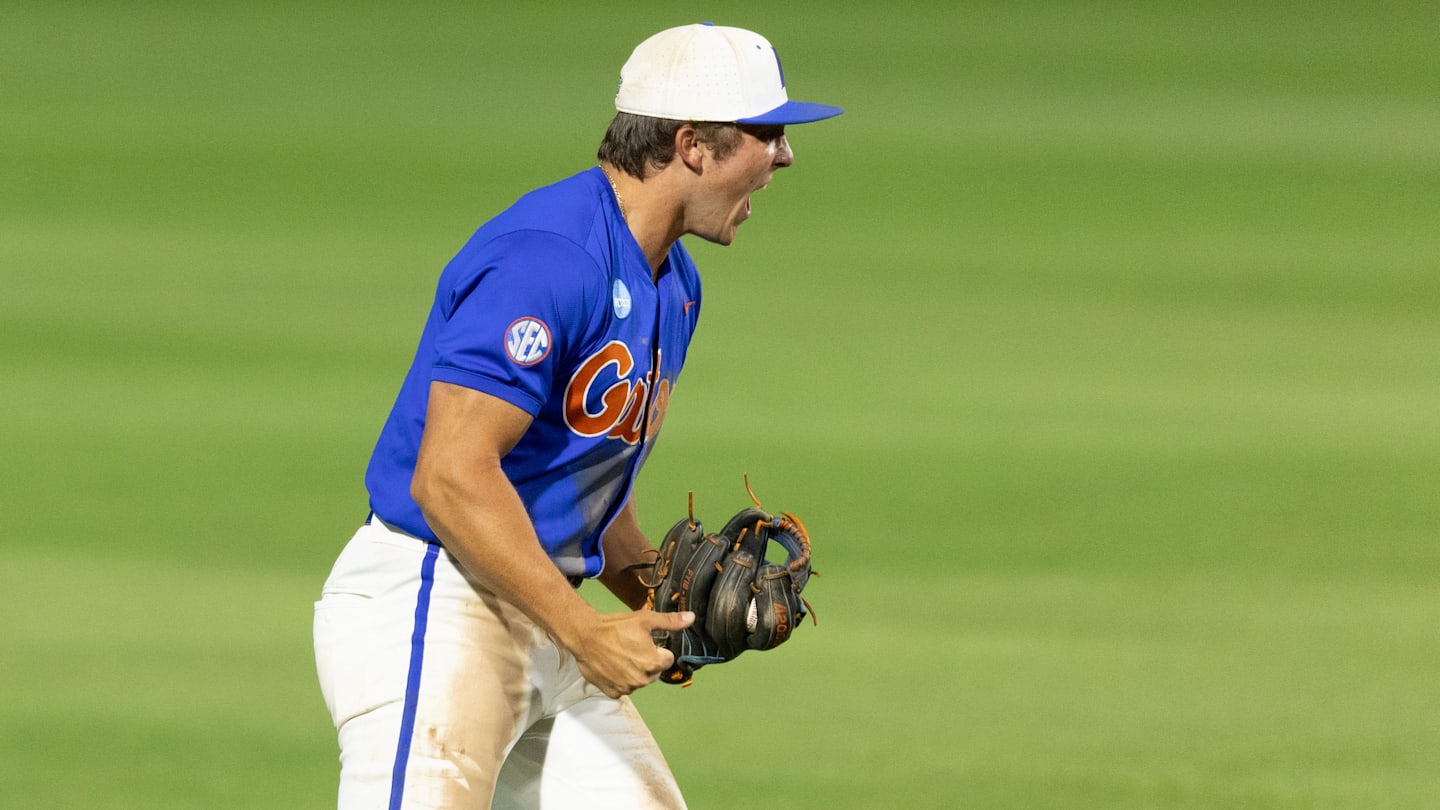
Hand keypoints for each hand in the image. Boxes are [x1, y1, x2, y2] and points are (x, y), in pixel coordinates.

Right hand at [573, 610, 694, 697]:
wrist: (585, 637)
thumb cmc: (615, 627)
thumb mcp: (645, 619)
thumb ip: (670, 622)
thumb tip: (691, 618)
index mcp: (654, 662)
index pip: (667, 658)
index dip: (657, 648)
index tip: (644, 642)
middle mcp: (643, 679)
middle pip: (654, 671)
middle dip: (646, 661)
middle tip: (631, 647)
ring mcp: (627, 688)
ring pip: (639, 680)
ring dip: (633, 670)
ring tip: (620, 655)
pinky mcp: (613, 692)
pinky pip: (623, 688)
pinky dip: (619, 679)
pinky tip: (612, 666)